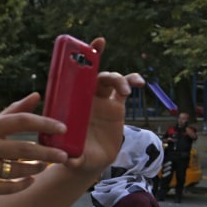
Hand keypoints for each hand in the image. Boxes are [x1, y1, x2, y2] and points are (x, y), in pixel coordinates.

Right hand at [0, 93, 69, 197]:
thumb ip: (13, 112)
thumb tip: (36, 95)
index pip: (21, 121)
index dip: (44, 124)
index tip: (63, 129)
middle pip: (24, 148)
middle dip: (48, 153)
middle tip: (64, 155)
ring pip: (19, 169)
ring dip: (36, 168)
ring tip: (44, 166)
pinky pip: (10, 187)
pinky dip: (24, 184)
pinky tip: (31, 180)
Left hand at [71, 38, 144, 173]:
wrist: (88, 161)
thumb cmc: (74, 155)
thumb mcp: (71, 157)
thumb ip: (70, 158)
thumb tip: (68, 160)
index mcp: (71, 103)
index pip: (73, 77)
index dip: (81, 59)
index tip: (91, 45)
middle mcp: (84, 98)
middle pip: (92, 73)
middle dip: (100, 64)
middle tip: (113, 81)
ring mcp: (101, 101)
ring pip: (110, 80)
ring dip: (119, 79)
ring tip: (125, 90)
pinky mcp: (115, 107)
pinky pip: (124, 89)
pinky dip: (132, 81)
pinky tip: (139, 83)